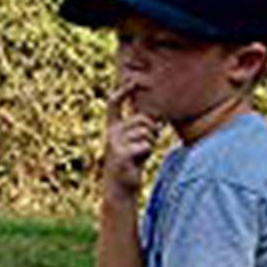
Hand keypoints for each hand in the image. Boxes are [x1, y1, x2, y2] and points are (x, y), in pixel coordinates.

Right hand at [101, 78, 160, 199]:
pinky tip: (139, 160)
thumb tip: (156, 117)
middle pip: (141, 120)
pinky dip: (147, 152)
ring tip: (142, 153)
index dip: (123, 91)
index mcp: (113, 127)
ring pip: (145, 133)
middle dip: (152, 130)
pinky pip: (144, 145)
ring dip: (151, 143)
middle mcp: (111, 133)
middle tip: (148, 143)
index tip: (132, 80)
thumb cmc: (131, 162)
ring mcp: (114, 143)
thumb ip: (141, 127)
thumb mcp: (135, 141)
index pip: (114, 104)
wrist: (120, 186)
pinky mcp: (120, 154)